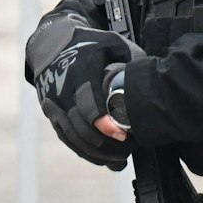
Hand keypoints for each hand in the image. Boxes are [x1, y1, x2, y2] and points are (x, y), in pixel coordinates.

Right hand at [26, 19, 133, 169]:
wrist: (52, 44)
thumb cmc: (89, 44)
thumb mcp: (112, 42)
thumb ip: (132, 59)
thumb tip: (152, 79)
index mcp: (79, 69)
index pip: (88, 102)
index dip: (104, 123)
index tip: (123, 135)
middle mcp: (61, 88)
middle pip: (80, 126)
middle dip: (105, 143)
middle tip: (129, 149)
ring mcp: (52, 102)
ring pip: (72, 136)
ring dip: (96, 152)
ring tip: (120, 159)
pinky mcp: (50, 113)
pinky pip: (66, 138)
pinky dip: (85, 152)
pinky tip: (104, 159)